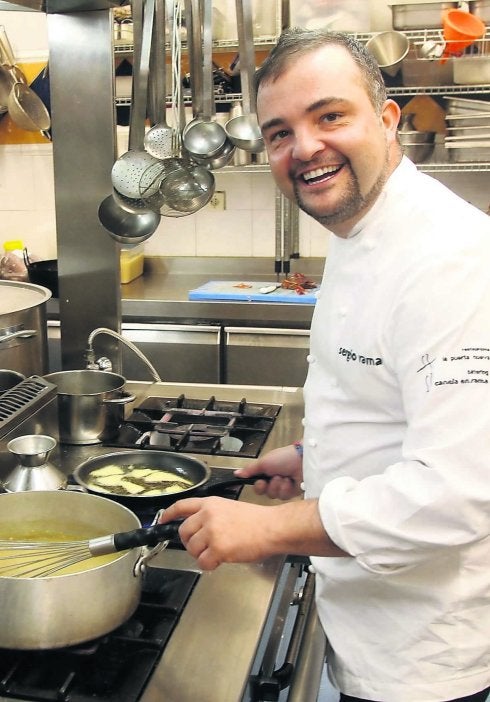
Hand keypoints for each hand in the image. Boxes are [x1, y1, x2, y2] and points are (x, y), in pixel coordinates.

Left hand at [159, 496, 345, 569]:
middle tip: (203, 547)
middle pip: (183, 532)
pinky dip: (210, 565)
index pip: (182, 506)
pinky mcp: (217, 548)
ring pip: (192, 548)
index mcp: (211, 503)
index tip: (162, 519)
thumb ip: (212, 515)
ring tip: (218, 552)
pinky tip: (222, 560)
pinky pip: (203, 562)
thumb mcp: (231, 508)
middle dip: (190, 542)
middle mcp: (208, 515)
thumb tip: (200, 530)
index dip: (169, 513)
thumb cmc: (257, 520)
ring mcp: (211, 531)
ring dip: (202, 554)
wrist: (271, 527)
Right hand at [234, 444, 303, 500]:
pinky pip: (284, 497)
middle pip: (265, 493)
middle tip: (274, 478)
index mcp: (267, 472)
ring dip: (278, 486)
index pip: (257, 486)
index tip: (261, 481)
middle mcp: (274, 480)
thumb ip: (250, 470)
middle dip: (269, 486)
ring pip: (274, 496)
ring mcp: (284, 487)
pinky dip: (286, 488)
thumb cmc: (284, 457)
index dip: (258, 486)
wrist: (303, 461)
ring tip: (284, 477)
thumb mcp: (264, 462)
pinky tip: (291, 481)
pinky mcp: (293, 492)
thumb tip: (236, 473)